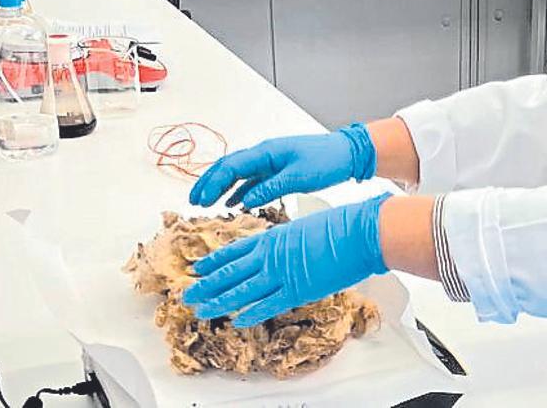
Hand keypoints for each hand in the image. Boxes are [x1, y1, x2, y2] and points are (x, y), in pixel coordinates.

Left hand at [182, 193, 391, 326]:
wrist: (359, 232)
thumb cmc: (340, 225)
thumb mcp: (304, 227)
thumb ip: (287, 240)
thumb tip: (280, 247)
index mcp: (273, 236)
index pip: (235, 250)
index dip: (214, 260)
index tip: (198, 267)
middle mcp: (271, 255)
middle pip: (230, 272)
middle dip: (207, 284)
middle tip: (188, 294)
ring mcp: (282, 274)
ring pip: (241, 291)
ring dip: (219, 301)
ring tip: (201, 309)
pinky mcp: (298, 290)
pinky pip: (268, 305)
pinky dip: (251, 314)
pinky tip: (237, 321)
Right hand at [188, 123, 376, 208]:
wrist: (347, 153)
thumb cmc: (327, 160)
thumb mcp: (298, 177)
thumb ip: (270, 188)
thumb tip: (244, 201)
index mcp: (267, 152)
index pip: (231, 166)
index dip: (212, 183)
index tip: (200, 200)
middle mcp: (265, 154)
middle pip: (229, 167)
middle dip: (209, 183)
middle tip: (193, 201)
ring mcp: (271, 161)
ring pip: (238, 173)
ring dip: (221, 187)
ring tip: (207, 203)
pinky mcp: (278, 169)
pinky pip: (252, 179)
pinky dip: (239, 190)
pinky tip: (234, 203)